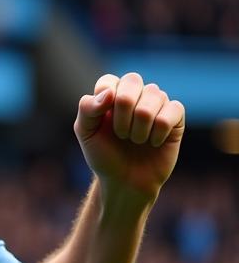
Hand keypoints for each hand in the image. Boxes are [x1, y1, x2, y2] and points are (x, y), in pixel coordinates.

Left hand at [74, 72, 184, 203]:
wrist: (125, 181)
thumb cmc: (104, 155)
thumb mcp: (86, 134)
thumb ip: (87, 109)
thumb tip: (110, 93)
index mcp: (111, 93)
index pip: (109, 81)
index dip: (105, 102)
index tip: (103, 123)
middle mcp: (135, 94)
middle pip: (132, 82)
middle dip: (123, 113)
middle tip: (121, 134)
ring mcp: (156, 103)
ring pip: (154, 96)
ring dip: (140, 127)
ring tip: (136, 140)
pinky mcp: (175, 116)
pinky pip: (172, 111)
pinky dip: (159, 132)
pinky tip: (154, 142)